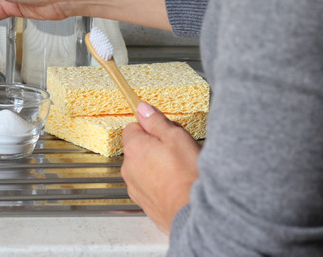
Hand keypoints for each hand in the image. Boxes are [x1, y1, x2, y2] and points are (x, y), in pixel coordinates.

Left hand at [121, 102, 201, 233]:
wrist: (194, 213)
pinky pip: (149, 186)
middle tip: (177, 151)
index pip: (133, 127)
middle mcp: (128, 168)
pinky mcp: (144, 202)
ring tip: (179, 170)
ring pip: (144, 168)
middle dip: (154, 147)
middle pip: (138, 148)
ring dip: (157, 166)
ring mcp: (135, 187)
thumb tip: (143, 109)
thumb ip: (156, 122)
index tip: (165, 132)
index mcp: (134, 148)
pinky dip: (160, 184)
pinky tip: (176, 185)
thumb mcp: (176, 138)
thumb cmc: (188, 176)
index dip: (151, 128)